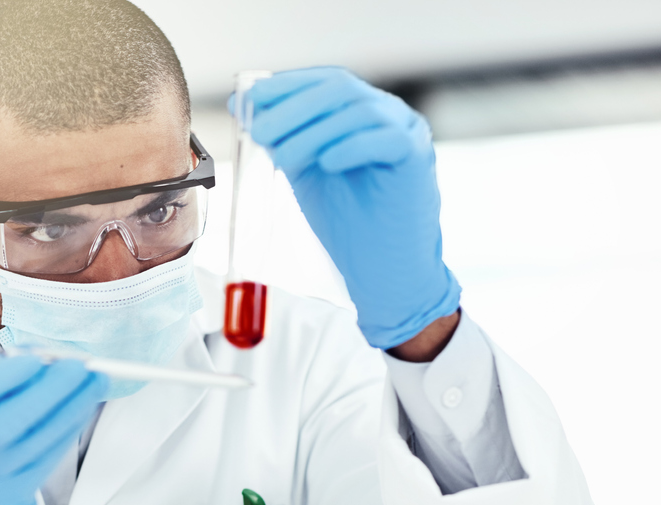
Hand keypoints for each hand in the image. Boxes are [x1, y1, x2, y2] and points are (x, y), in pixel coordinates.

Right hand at [0, 355, 106, 504]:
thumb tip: (16, 362)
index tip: (32, 359)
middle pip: (11, 419)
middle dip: (52, 388)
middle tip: (77, 365)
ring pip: (40, 437)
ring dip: (74, 406)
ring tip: (95, 381)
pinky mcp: (19, 491)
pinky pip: (50, 454)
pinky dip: (70, 428)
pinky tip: (82, 409)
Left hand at [246, 67, 460, 349]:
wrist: (381, 267)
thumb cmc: (347, 221)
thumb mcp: (304, 170)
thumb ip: (282, 137)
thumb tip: (243, 103)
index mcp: (361, 112)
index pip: (325, 82)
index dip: (287, 85)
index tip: (252, 96)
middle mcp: (387, 114)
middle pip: (340, 90)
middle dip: (294, 107)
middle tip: (260, 130)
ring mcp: (406, 132)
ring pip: (359, 112)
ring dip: (313, 131)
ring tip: (281, 157)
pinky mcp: (416, 158)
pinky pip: (386, 140)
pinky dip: (352, 146)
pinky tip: (326, 162)